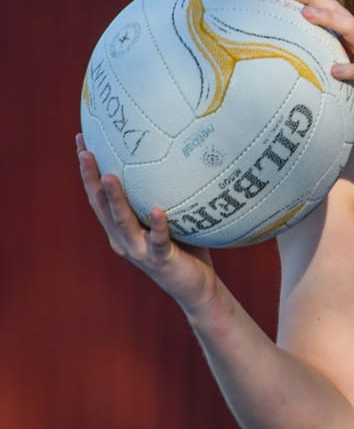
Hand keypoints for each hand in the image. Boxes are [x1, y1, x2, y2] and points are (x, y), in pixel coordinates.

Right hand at [76, 134, 216, 314]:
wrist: (196, 289)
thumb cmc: (185, 247)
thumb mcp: (170, 216)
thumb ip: (164, 193)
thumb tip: (174, 151)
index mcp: (120, 228)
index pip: (98, 195)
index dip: (88, 169)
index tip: (82, 139)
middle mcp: (123, 239)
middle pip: (101, 205)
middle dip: (91, 177)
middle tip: (85, 150)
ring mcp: (139, 251)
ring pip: (122, 222)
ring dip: (114, 198)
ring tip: (109, 175)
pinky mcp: (161, 261)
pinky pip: (158, 241)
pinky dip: (157, 225)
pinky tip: (157, 210)